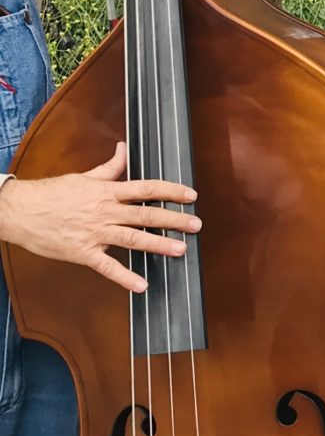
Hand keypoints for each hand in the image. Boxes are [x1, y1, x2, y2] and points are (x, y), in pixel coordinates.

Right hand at [0, 143, 200, 292]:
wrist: (18, 211)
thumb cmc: (50, 193)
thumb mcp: (83, 176)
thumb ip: (109, 167)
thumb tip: (124, 149)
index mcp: (107, 192)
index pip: (146, 189)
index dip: (171, 191)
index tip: (191, 195)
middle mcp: (105, 212)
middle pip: (145, 215)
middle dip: (173, 219)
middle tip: (196, 225)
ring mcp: (94, 233)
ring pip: (132, 238)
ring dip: (158, 245)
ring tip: (180, 249)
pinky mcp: (82, 252)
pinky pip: (107, 267)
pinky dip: (125, 277)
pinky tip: (142, 285)